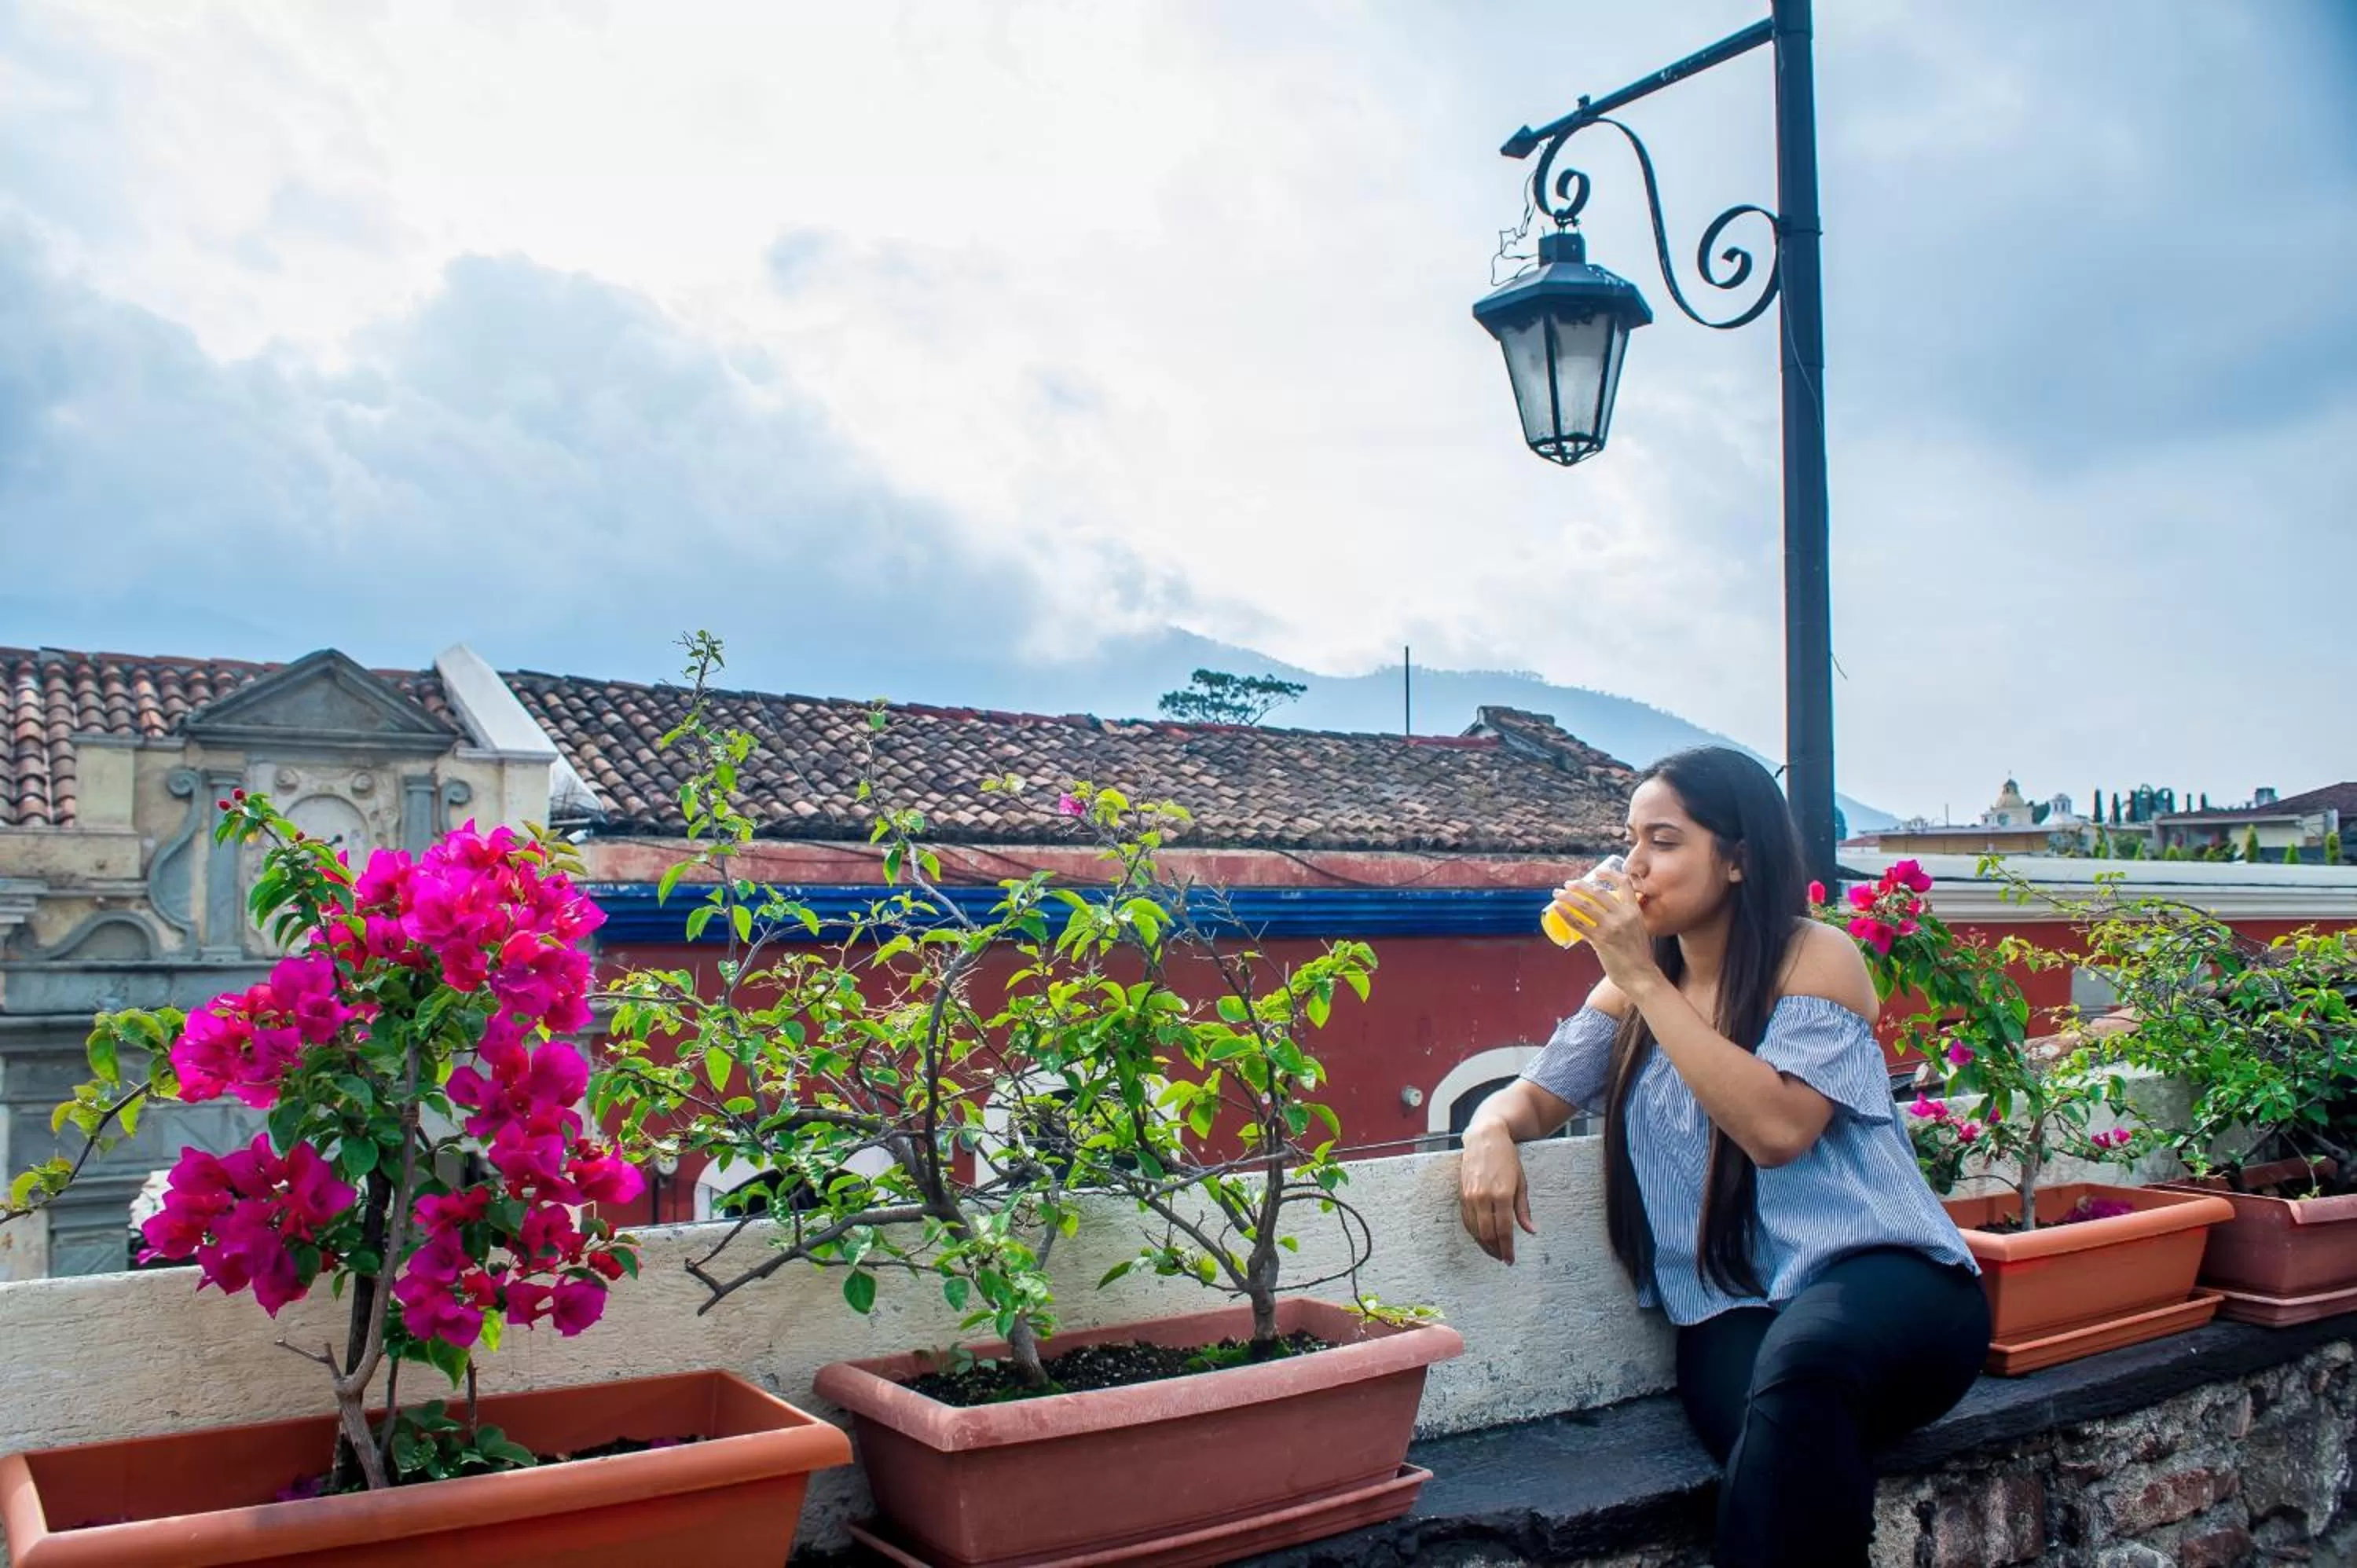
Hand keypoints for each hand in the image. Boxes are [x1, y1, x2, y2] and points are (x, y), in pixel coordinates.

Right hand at [1458, 1127, 1536, 1263]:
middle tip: (1503, 1258)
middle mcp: (1483, 1197)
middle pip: (1487, 1234)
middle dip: (1495, 1250)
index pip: (1503, 1230)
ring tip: (1493, 1251)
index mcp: (1502, 1194)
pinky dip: (1474, 1232)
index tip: (1510, 1259)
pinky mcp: (1461, 1193)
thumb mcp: (1521, 1182)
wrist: (1485, 1137)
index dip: (1507, 1248)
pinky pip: (1466, 1219)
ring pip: (1474, 1229)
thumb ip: (1523, 1209)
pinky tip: (1481, 1237)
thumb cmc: (1507, 1158)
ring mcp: (1470, 1195)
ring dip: (1484, 1244)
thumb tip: (1530, 1230)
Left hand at [1550, 870, 1659, 994]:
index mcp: (1634, 910)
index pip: (1624, 883)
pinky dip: (1566, 915)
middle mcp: (1623, 915)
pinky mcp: (1601, 940)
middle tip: (1568, 884)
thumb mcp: (1637, 929)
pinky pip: (1579, 924)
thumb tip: (1605, 913)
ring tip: (1557, 894)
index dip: (1609, 874)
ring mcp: (1611, 927)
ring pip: (1585, 906)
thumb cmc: (1638, 955)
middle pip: (1598, 892)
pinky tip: (1558, 910)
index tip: (1596, 872)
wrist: (1641, 975)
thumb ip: (1624, 918)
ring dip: (1568, 897)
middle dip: (1580, 885)